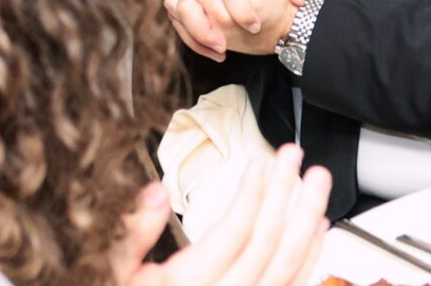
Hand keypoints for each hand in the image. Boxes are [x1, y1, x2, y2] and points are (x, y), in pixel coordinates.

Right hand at [113, 145, 328, 285]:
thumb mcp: (113, 270)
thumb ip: (133, 234)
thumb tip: (156, 193)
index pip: (233, 233)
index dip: (250, 195)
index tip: (260, 164)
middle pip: (267, 243)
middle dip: (285, 193)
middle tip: (294, 157)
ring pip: (289, 264)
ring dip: (306, 220)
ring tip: (316, 183)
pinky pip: (293, 285)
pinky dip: (310, 255)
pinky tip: (318, 229)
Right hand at [167, 0, 306, 60]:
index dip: (239, 11)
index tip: (255, 26)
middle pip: (186, 2)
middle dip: (204, 29)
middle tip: (225, 45)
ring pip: (175, 8)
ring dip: (193, 33)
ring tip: (218, 48)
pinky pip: (174, 11)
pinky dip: (188, 30)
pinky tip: (210, 44)